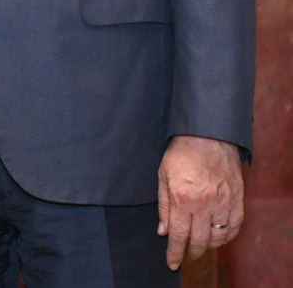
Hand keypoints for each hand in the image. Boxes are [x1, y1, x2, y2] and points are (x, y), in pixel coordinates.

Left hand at [157, 135, 243, 268]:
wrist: (208, 137)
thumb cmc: (181, 154)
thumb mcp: (163, 176)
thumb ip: (163, 206)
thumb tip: (163, 231)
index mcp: (183, 199)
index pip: (179, 235)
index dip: (175, 252)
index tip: (172, 263)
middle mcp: (204, 205)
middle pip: (199, 241)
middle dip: (191, 252)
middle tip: (185, 256)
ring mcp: (223, 203)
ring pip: (218, 238)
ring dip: (208, 247)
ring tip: (200, 247)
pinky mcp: (237, 200)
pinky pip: (234, 227)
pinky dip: (226, 237)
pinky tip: (218, 238)